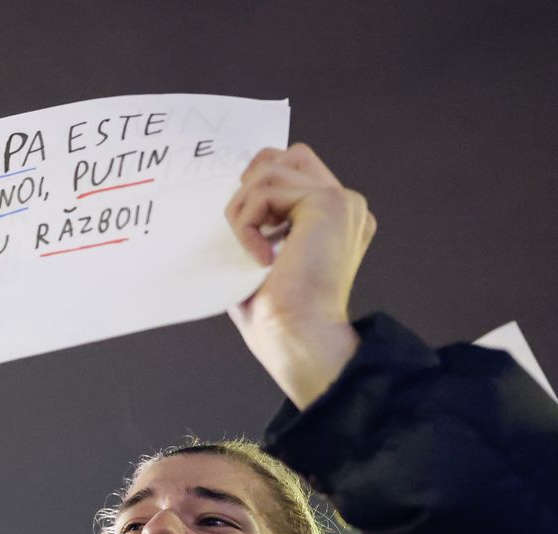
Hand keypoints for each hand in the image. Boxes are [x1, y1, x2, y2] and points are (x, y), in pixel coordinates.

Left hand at [225, 143, 376, 408]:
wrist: (297, 338)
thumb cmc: (276, 314)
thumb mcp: (259, 258)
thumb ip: (258, 222)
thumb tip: (227, 198)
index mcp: (334, 220)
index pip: (294, 171)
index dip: (258, 186)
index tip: (242, 226)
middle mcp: (345, 206)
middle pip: (286, 155)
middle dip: (250, 186)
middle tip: (242, 231)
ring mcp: (342, 201)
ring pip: (271, 169)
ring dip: (243, 209)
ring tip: (249, 249)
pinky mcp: (330, 202)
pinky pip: (266, 188)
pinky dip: (248, 223)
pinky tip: (261, 258)